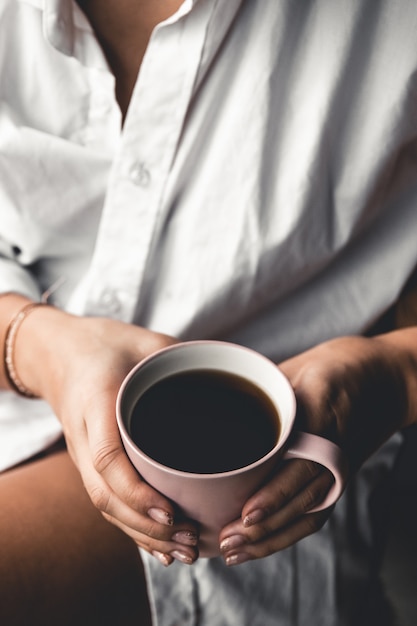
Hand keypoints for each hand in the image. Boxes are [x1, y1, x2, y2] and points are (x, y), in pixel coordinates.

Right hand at [16, 308, 199, 566]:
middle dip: (148, 527)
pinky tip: (161, 546)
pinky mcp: (91, 463)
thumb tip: (227, 373)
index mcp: (95, 403)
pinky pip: (107, 501)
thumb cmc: (104, 345)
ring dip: (143, 535)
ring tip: (186, 551)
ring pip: (106, 506)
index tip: (171, 511)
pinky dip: (133, 527)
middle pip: (106, 496)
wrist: (60, 354)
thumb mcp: (142, 340)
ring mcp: (83, 454)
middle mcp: (85, 437)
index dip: (136, 492)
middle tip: (192, 540)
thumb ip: (178, 357)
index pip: (107, 458)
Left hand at [219, 333, 412, 564]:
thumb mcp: (299, 367)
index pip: (300, 463)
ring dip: (272, 538)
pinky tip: (259, 544)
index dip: (274, 492)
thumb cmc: (336, 367)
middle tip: (226, 540)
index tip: (247, 512)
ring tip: (233, 552)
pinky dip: (287, 532)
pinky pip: (315, 512)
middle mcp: (333, 448)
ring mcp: (338, 467)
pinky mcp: (337, 478)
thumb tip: (216, 404)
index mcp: (323, 414)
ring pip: (309, 512)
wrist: (385, 378)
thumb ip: (265, 390)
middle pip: (302, 497)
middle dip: (265, 526)